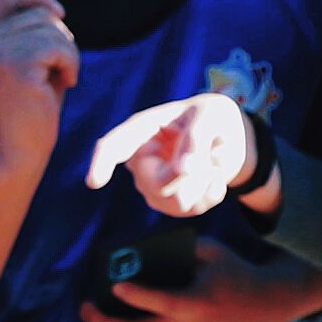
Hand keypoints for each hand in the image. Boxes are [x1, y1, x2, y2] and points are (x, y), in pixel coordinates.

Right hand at [0, 0, 78, 162]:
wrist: (18, 150)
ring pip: (54, 28)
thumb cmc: (31, 106)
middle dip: (62, 36)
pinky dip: (71, 65)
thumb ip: (26, 23)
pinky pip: (60, 47)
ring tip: (60, 79)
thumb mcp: (28, 57)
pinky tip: (66, 85)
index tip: (58, 14)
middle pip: (41, 10)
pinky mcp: (15, 65)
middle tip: (59, 67)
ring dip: (69, 54)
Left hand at [78, 245, 321, 321]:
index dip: (138, 296)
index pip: (164, 303)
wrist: (259, 308)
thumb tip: (143, 249)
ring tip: (87, 319)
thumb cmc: (233, 273)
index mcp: (198, 302)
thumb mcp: (214, 252)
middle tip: (86, 306)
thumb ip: (183, 247)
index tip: (115, 286)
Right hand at [82, 91, 263, 220]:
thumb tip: (185, 169)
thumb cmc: (213, 117)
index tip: (94, 182)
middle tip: (213, 153)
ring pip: (179, 201)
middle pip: (158, 184)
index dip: (101, 163)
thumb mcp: (212, 113)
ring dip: (206, 180)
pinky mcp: (170, 203)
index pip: (114, 146)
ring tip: (211, 158)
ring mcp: (153, 185)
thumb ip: (197, 137)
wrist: (227, 137)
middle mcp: (141, 160)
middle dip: (192, 175)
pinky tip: (212, 173)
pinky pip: (196, 208)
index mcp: (143, 129)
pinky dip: (214, 190)